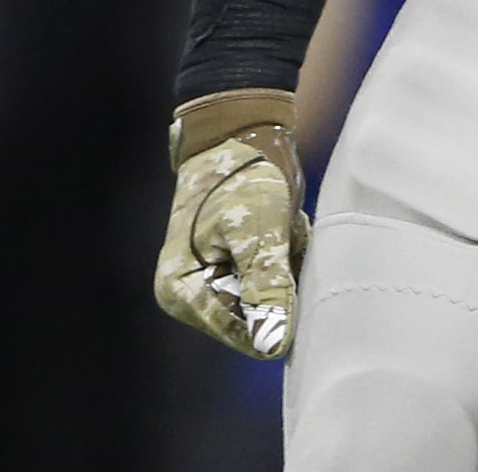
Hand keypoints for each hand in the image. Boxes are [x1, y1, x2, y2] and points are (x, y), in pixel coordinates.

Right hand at [155, 91, 308, 358]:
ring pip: (274, 300)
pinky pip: (279, 281)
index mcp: (183, 292)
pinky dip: (291, 258)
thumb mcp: (258, 228)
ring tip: (285, 231)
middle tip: (284, 240)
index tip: (294, 273)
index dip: (277, 316)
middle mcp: (194, 296)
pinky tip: (288, 231)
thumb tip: (272, 344)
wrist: (245, 132)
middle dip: (282, 285)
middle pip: (257, 320)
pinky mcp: (239, 268)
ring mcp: (217, 282)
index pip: (240, 334)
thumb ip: (264, 283)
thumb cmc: (244, 175)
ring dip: (289, 269)